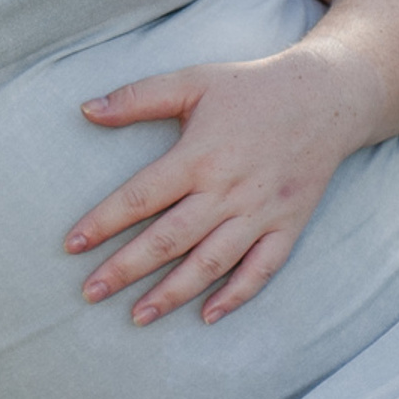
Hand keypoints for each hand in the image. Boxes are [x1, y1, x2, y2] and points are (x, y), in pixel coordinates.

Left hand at [65, 49, 363, 325]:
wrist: (326, 98)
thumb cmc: (249, 87)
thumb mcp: (192, 82)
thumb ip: (137, 97)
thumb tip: (85, 110)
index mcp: (198, 157)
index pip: (140, 197)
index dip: (103, 222)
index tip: (72, 245)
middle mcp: (227, 192)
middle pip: (169, 240)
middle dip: (126, 269)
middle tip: (90, 293)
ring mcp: (260, 213)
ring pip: (211, 263)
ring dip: (173, 293)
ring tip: (138, 315)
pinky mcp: (289, 226)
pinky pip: (262, 269)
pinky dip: (236, 295)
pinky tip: (207, 315)